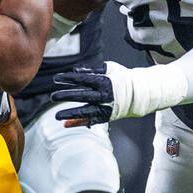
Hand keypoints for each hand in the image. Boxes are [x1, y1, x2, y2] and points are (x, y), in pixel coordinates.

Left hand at [53, 61, 181, 125]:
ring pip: (84, 111)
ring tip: (55, 116)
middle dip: (66, 96)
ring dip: (69, 113)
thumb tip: (75, 70)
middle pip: (81, 96)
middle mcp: (103, 95)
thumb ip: (91, 69)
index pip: (82, 79)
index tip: (56, 78)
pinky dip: (78, 123)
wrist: (140, 94)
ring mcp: (105, 107)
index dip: (69, 79)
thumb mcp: (109, 68)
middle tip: (52, 97)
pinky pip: (90, 120)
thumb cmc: (123, 78)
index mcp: (104, 81)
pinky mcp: (106, 116)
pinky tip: (66, 124)